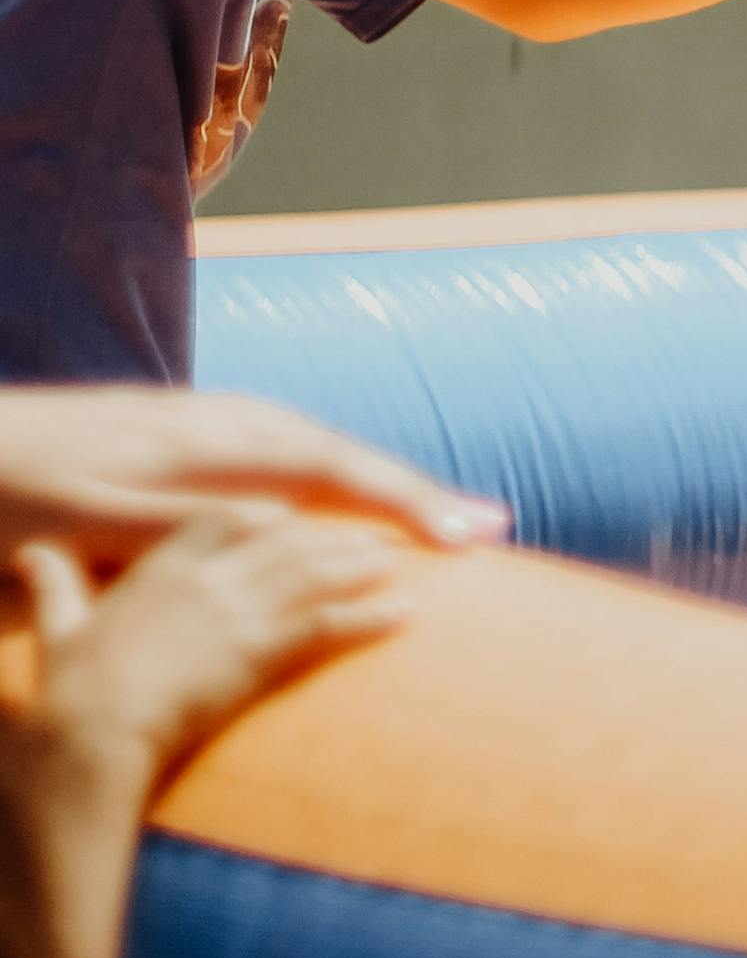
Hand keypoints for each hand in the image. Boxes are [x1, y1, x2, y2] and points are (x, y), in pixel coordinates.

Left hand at [0, 397, 495, 577]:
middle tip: (489, 527)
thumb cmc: (8, 494)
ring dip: (376, 480)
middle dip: (414, 489)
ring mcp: (193, 423)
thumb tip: (286, 519)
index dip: (405, 501)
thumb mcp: (89, 517)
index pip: (330, 468)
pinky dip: (328, 472)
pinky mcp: (172, 433)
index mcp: (203, 445)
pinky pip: (278, 448)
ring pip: (309, 446)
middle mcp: (211, 423)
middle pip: (336, 451)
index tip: (472, 534)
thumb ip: (188, 518)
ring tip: (431, 512)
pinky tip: (330, 492)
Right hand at [17, 522, 405, 794]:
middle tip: (370, 534)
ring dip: (360, 566)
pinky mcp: (260, 650)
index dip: (264, 515)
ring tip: (395, 563)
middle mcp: (207, 579)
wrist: (92, 732)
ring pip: (316, 574)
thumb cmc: (71, 689)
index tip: (292, 515)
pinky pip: (331, 624)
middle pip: (286, 541)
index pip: (225, 519)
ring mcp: (238, 611)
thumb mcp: (58, 625)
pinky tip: (404, 614)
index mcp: (161, 567)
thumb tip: (30, 551)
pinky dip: (372, 617)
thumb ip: (55, 584)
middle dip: (329, 536)